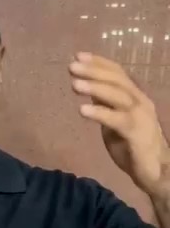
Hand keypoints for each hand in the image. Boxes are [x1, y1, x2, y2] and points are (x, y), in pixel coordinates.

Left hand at [69, 53, 169, 196]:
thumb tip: (91, 88)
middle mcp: (140, 102)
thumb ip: (106, 105)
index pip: (117, 74)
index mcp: (135, 97)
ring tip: (74, 84)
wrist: (155, 171)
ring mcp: (140, 116)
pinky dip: (100, 113)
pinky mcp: (137, 133)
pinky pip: (117, 119)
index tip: (78, 56)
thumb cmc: (134, 148)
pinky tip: (82, 110)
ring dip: (95, 88)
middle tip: (72, 66)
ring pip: (118, 95)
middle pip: (116, 80)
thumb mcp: (115, 122)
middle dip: (93, 71)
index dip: (99, 63)